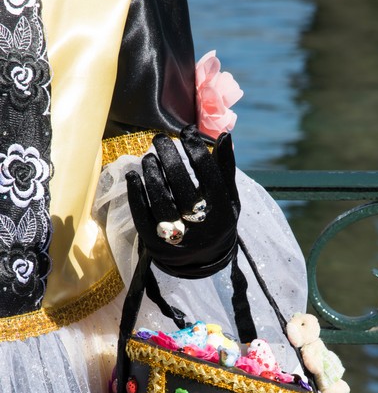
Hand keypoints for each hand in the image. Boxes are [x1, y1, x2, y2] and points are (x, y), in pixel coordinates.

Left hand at [125, 124, 239, 277]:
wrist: (202, 260)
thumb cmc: (215, 219)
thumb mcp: (228, 198)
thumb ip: (225, 169)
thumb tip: (223, 135)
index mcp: (223, 212)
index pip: (209, 174)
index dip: (196, 149)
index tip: (186, 131)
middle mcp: (202, 226)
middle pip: (183, 186)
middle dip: (170, 157)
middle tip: (159, 139)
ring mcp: (179, 237)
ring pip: (162, 201)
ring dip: (152, 175)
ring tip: (148, 157)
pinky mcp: (157, 244)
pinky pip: (143, 217)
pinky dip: (136, 195)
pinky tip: (133, 177)